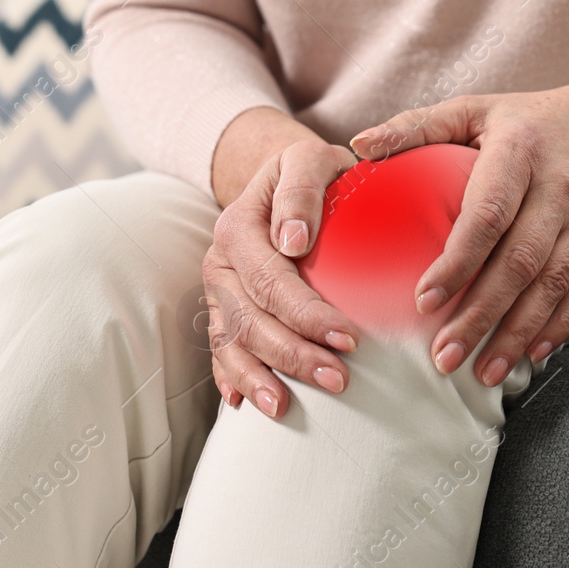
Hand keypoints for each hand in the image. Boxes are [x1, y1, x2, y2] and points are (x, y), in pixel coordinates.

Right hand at [202, 111, 359, 417]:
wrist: (281, 176)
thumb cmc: (310, 171)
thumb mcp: (309, 159)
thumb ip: (300, 191)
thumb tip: (293, 241)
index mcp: (238, 229)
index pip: (272, 281)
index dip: (308, 315)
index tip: (350, 338)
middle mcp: (220, 264)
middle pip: (251, 320)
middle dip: (293, 355)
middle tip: (339, 379)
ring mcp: (217, 291)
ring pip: (232, 342)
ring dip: (259, 377)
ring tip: (287, 408)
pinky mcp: (222, 310)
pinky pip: (219, 350)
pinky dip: (230, 378)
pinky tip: (242, 405)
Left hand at [348, 68, 568, 386]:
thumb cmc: (529, 120)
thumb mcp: (474, 109)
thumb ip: (416, 127)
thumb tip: (358, 146)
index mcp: (520, 149)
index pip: (488, 214)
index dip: (457, 263)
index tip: (424, 302)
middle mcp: (561, 183)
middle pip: (520, 261)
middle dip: (481, 316)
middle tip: (445, 357)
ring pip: (554, 284)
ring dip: (517, 333)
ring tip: (482, 371)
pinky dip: (559, 326)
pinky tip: (531, 353)